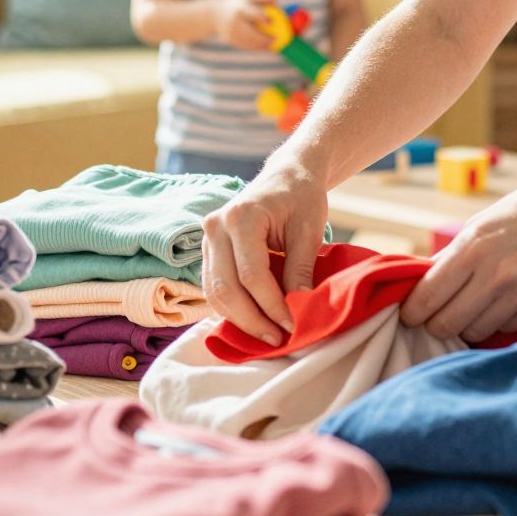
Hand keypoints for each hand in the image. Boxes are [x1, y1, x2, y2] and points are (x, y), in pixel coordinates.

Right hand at [198, 157, 329, 341]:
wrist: (286, 176)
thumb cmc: (301, 197)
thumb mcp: (309, 231)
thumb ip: (300, 269)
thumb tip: (299, 308)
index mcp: (241, 217)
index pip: (251, 275)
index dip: (272, 306)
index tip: (292, 326)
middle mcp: (216, 227)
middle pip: (226, 288)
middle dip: (252, 320)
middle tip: (278, 339)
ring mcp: (207, 238)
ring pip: (214, 292)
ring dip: (240, 319)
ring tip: (267, 335)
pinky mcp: (208, 249)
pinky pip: (213, 286)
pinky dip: (231, 308)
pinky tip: (253, 320)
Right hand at [214, 0, 279, 50]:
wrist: (214, 14)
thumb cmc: (238, 5)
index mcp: (239, 8)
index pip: (251, 13)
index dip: (261, 17)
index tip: (271, 22)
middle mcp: (232, 21)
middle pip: (250, 32)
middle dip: (263, 38)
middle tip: (276, 40)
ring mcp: (229, 32)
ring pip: (248, 41)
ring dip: (261, 46)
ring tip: (273, 46)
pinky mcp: (229, 39)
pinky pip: (244, 45)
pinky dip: (255, 48)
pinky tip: (266, 48)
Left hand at [400, 176, 516, 343]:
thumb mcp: (479, 225)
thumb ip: (451, 258)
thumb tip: (419, 289)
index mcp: (473, 248)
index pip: (426, 299)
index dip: (412, 312)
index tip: (410, 315)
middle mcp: (496, 275)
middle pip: (446, 325)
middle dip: (436, 323)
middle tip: (439, 316)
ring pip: (475, 333)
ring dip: (469, 324)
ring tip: (476, 305)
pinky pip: (506, 329)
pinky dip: (500, 320)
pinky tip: (507, 299)